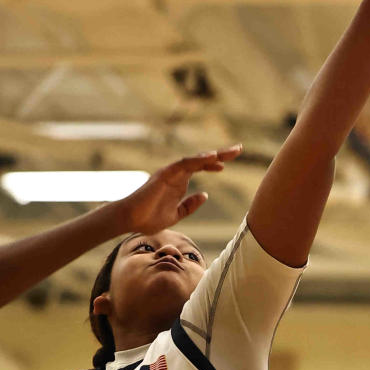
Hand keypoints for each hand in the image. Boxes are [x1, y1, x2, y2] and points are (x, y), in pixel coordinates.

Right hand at [116, 146, 241, 233]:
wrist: (130, 220)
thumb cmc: (148, 218)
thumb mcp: (176, 214)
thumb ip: (190, 205)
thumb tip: (205, 195)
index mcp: (179, 182)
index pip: (200, 168)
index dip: (214, 165)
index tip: (226, 165)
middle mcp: (176, 174)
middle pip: (201, 160)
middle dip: (220, 154)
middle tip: (238, 148)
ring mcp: (170, 173)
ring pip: (195, 159)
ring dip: (212, 155)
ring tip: (229, 152)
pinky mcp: (164, 174)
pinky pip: (183, 164)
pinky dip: (197, 160)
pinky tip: (211, 157)